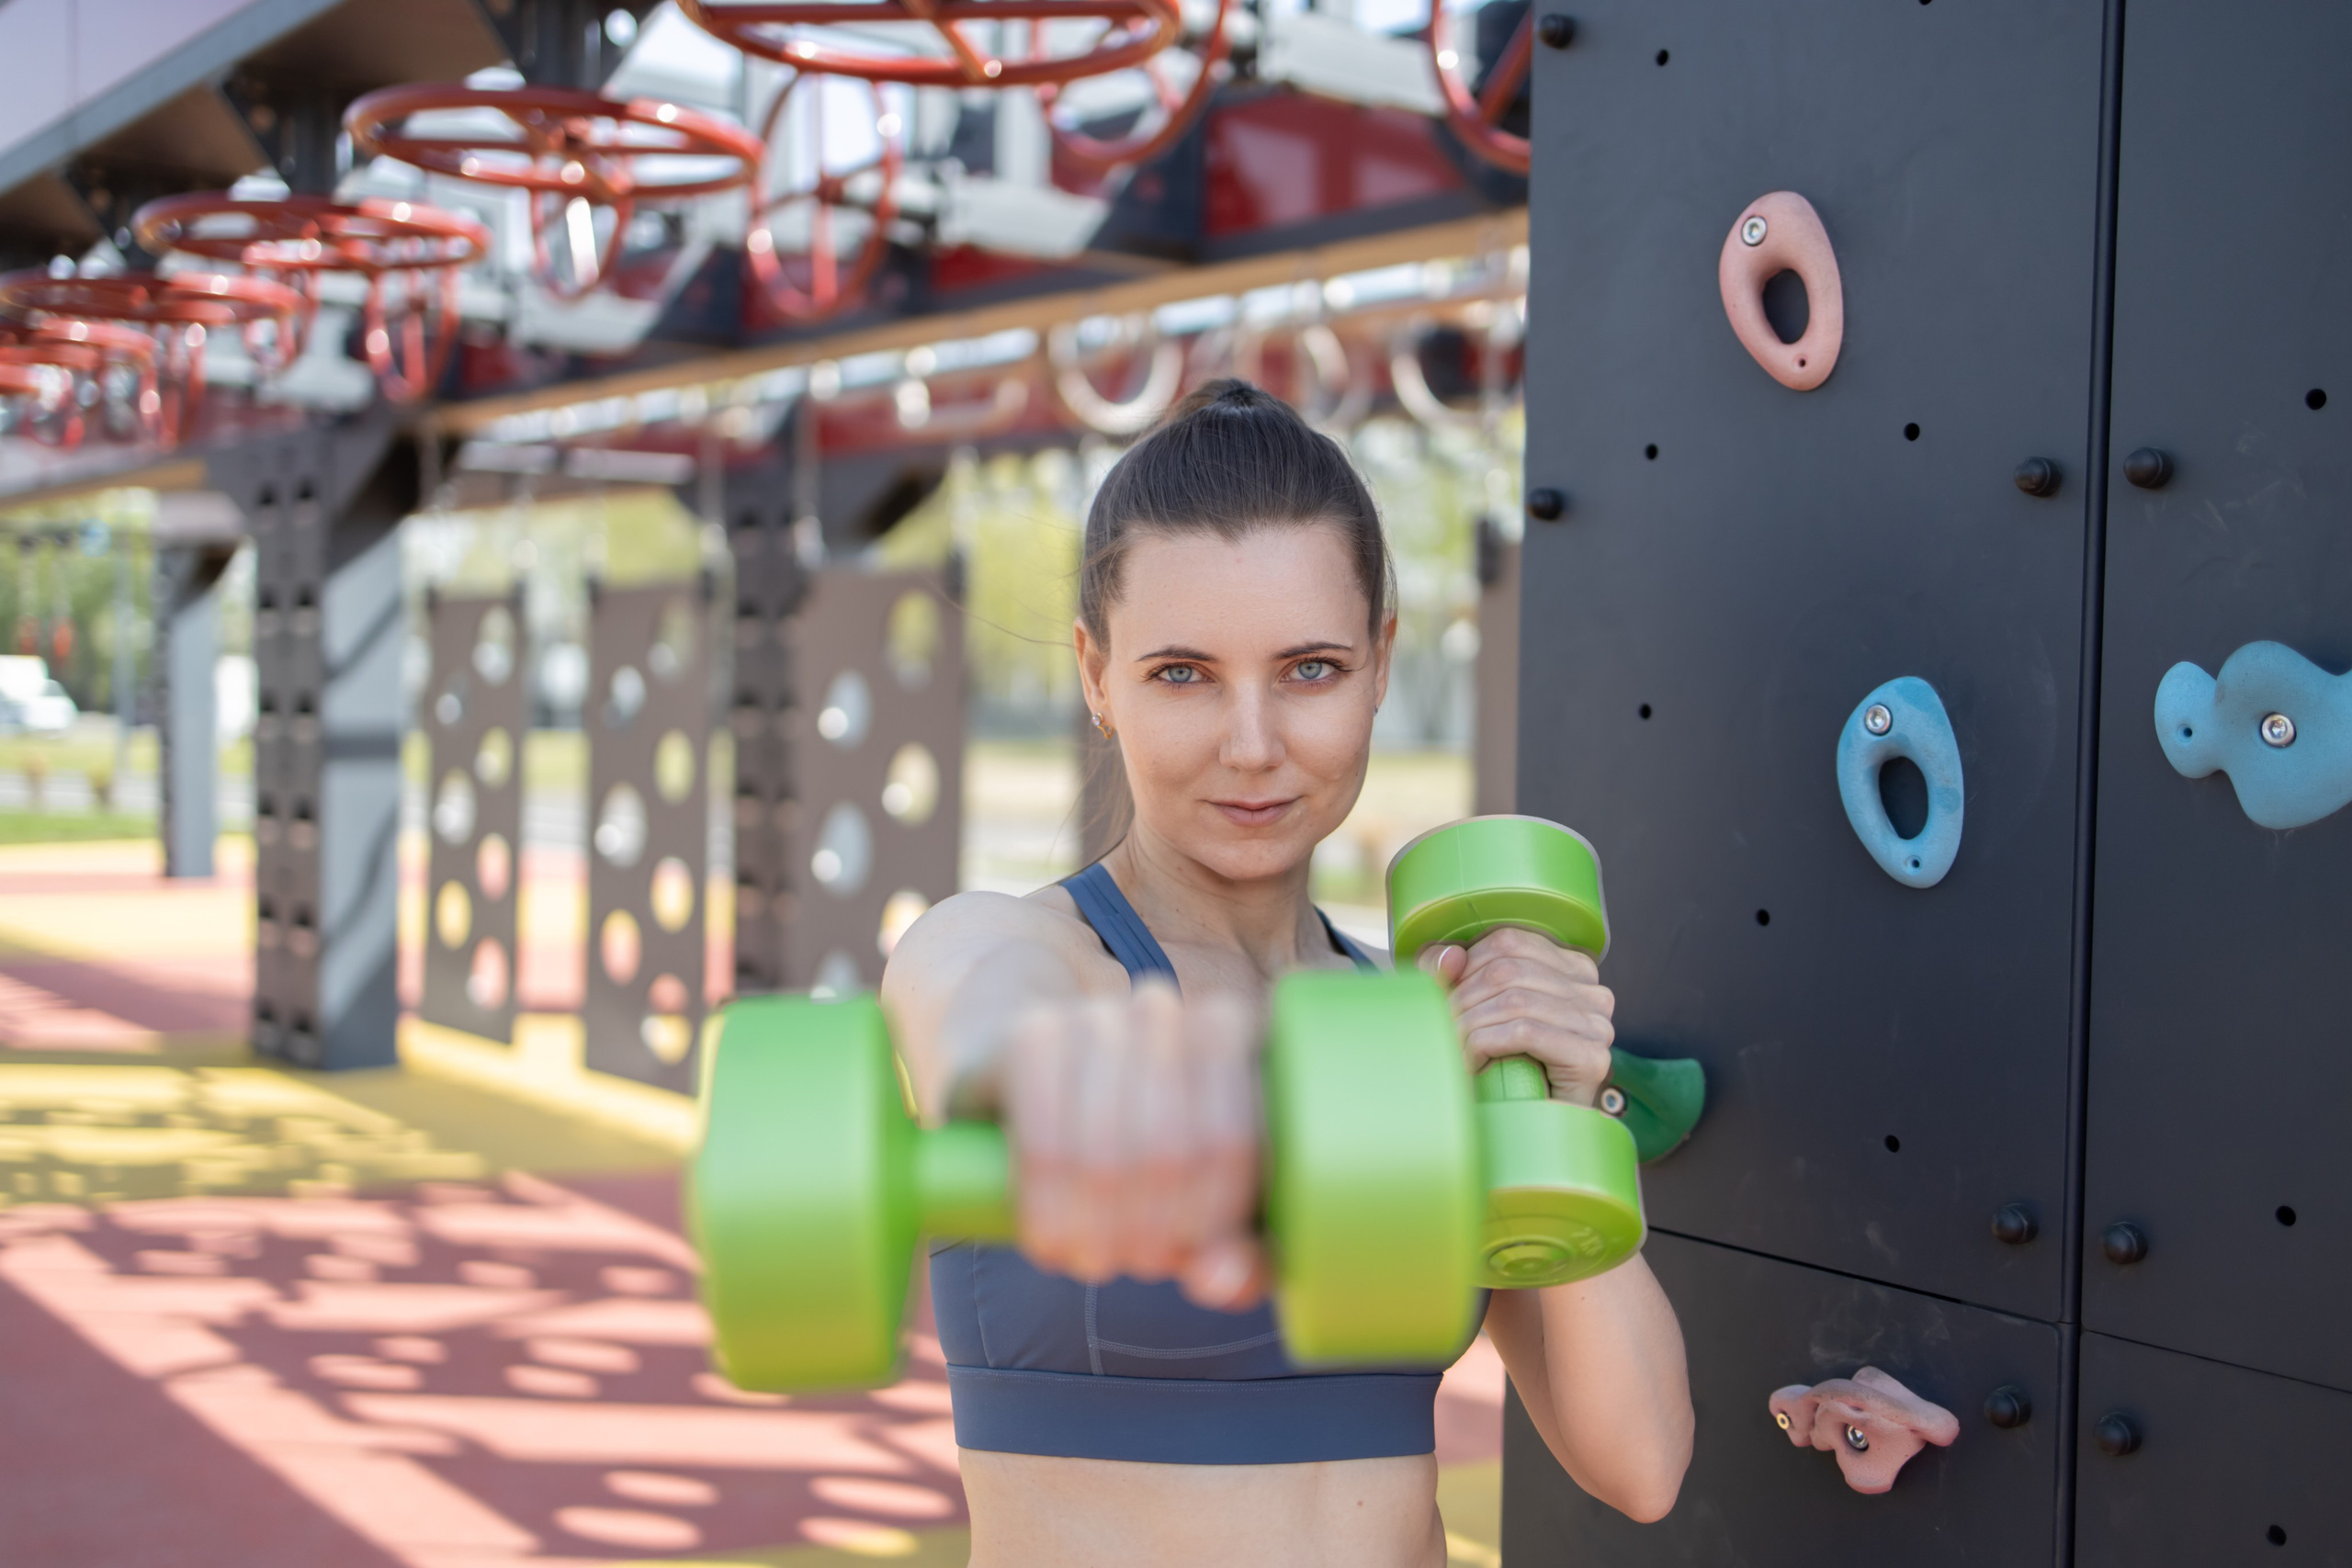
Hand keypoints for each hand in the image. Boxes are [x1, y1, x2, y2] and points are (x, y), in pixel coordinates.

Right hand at [1001, 979, 1267, 1309]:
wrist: (1032, 1086)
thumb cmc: (1143, 1157)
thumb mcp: (1206, 1208)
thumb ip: (1237, 1256)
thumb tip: (1218, 1280)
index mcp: (1230, 1033)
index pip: (1229, 1141)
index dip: (1206, 1222)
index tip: (1180, 1261)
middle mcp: (1166, 1009)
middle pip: (1168, 1148)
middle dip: (1149, 1233)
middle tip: (1130, 1266)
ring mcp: (1095, 1015)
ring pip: (1106, 1149)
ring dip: (1097, 1230)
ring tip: (1091, 1260)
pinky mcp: (1031, 1033)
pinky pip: (1044, 1138)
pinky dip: (1047, 1208)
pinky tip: (1047, 1241)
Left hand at [1417, 926, 1615, 1106]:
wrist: (1531, 1135)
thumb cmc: (1499, 1069)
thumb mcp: (1470, 1011)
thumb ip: (1451, 975)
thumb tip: (1450, 955)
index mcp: (1571, 967)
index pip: (1508, 941)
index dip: (1463, 966)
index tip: (1444, 998)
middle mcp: (1592, 990)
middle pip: (1507, 970)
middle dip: (1460, 999)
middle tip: (1438, 1029)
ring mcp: (1598, 1024)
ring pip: (1513, 1001)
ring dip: (1468, 1026)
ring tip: (1450, 1049)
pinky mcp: (1592, 1057)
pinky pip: (1525, 1032)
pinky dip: (1486, 1045)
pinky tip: (1473, 1065)